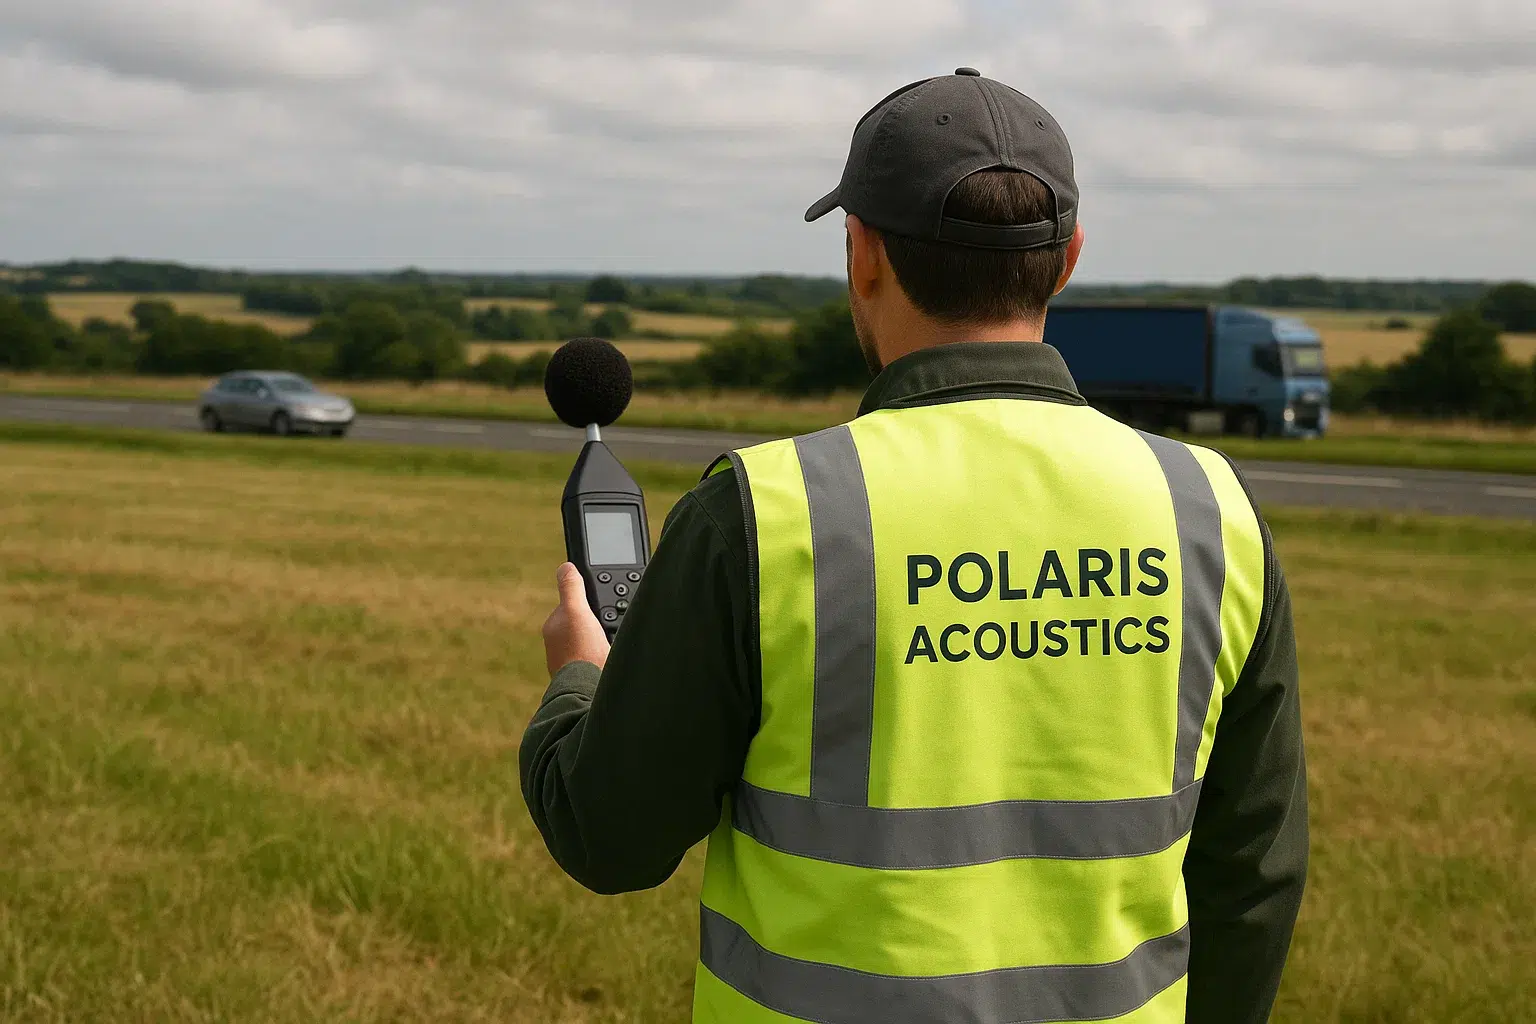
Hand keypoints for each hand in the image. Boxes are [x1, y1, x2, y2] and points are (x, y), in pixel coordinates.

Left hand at [541, 562, 610, 676]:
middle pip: (587, 622)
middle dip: (600, 621)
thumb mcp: (576, 611)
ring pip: (595, 640)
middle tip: (610, 627)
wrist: (589, 692)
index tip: (603, 605)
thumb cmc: (581, 652)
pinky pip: (600, 657)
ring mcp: (572, 661)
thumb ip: (571, 588)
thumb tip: (566, 566)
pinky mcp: (585, 675)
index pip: (574, 604)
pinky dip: (608, 656)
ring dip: (606, 639)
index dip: (591, 601)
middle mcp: (560, 645)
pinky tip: (613, 658)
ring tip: (612, 644)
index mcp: (554, 627)